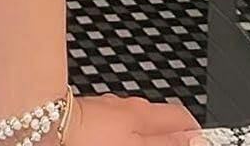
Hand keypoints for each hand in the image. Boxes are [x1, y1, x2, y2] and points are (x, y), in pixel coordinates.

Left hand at [62, 90, 206, 143]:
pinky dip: (125, 136)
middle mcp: (128, 106)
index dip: (196, 133)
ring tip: (147, 142)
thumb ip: (169, 143)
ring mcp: (108, 109)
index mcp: (145, 114)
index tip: (201, 144)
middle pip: (161, 121)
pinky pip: (117, 126)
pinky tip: (117, 141)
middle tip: (176, 145)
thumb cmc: (91, 137)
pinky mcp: (91, 115)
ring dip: (147, 136)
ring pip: (138, 125)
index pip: (182, 117)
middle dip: (171, 137)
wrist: (48, 124)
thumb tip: (199, 140)